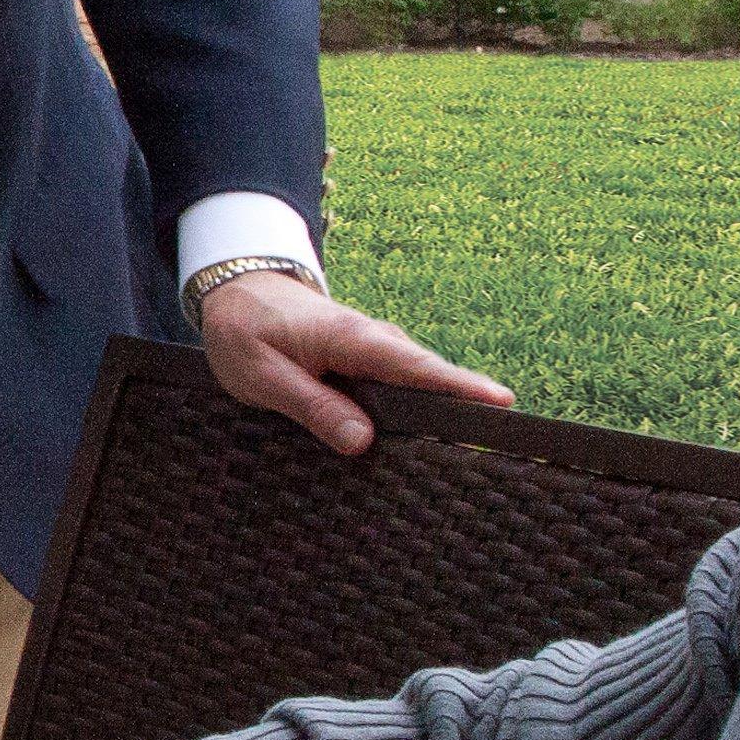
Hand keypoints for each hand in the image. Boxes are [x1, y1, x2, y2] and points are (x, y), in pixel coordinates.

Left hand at [194, 269, 507, 454]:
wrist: (235, 290)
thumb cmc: (244, 331)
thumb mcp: (262, 376)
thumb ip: (312, 406)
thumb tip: (362, 441)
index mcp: (353, 341)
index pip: (417, 368)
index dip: (461, 388)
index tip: (504, 403)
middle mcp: (375, 341)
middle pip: (432, 377)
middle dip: (469, 407)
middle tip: (504, 443)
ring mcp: (375, 349)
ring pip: (420, 382)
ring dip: (447, 409)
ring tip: (482, 448)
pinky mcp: (369, 360)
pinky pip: (403, 384)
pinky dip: (420, 405)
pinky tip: (432, 438)